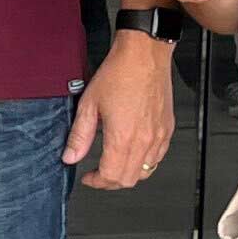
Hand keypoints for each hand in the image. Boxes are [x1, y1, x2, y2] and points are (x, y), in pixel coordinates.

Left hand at [66, 38, 174, 189]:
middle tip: (97, 174)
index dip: (96, 181)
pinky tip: (132, 153)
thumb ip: (79, 135)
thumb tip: (70, 156)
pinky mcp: (167, 129)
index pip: (111, 176)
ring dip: (128, 174)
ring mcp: (159, 136)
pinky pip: (158, 158)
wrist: (144, 56)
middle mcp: (145, 140)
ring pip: (146, 172)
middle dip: (110, 182)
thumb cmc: (119, 74)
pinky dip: (144, 163)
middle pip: (129, 179)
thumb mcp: (89, 104)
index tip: (87, 177)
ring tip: (113, 164)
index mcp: (123, 137)